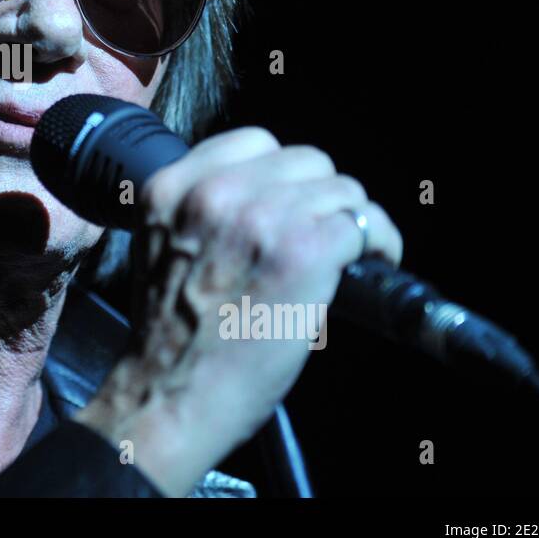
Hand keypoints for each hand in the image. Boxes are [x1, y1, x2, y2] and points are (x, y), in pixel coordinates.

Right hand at [72, 126, 401, 496]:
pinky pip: (363, 223)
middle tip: (321, 235)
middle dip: (318, 196)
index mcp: (171, 187)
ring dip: (350, 219)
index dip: (280, 175)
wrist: (170, 395)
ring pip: (340, 188)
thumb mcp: (161, 247)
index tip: (290, 203)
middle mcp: (215, 192)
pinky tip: (371, 263)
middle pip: (304, 160)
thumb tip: (264, 196)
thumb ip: (197, 209)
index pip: (253, 142)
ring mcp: (262, 218)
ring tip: (347, 253)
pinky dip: (377, 243)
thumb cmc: (169, 337)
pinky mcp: (305, 251)